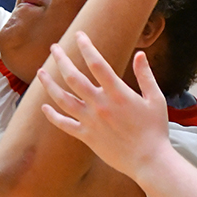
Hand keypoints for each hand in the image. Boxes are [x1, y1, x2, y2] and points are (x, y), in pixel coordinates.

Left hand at [39, 31, 172, 180]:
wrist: (149, 160)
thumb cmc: (155, 129)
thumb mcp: (155, 98)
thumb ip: (145, 75)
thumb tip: (140, 54)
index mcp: (117, 93)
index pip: (97, 64)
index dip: (86, 47)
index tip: (79, 35)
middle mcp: (100, 105)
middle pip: (73, 78)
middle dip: (62, 60)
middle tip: (54, 47)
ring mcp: (91, 121)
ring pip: (63, 99)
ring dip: (50, 84)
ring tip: (41, 72)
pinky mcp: (86, 136)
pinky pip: (64, 125)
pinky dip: (52, 116)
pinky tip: (44, 107)